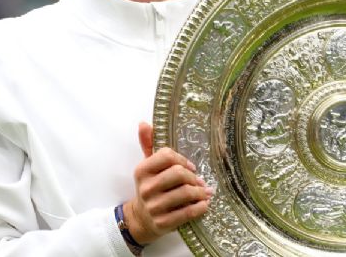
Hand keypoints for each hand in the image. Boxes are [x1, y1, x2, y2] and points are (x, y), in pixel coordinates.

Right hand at [124, 122, 213, 243]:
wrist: (140, 219)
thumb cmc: (150, 187)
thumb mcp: (147, 167)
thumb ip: (148, 144)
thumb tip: (143, 123)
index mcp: (142, 170)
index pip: (167, 155)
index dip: (183, 159)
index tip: (190, 167)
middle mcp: (146, 188)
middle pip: (179, 173)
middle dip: (193, 177)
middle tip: (200, 181)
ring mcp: (153, 206)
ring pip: (186, 192)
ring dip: (200, 192)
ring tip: (205, 192)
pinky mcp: (162, 223)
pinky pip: (187, 212)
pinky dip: (200, 207)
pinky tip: (204, 204)